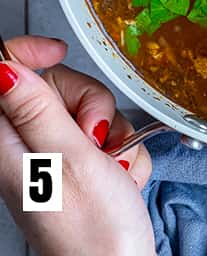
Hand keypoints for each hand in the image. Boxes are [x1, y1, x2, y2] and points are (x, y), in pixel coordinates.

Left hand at [0, 36, 153, 255]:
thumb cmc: (92, 231)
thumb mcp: (69, 159)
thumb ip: (38, 109)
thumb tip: (4, 66)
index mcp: (6, 142)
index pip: (0, 71)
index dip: (28, 53)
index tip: (59, 51)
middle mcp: (23, 147)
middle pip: (52, 87)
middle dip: (88, 101)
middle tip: (95, 132)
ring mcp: (50, 157)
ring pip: (84, 110)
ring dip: (111, 131)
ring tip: (110, 164)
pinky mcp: (75, 167)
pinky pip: (103, 136)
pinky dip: (119, 151)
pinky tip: (117, 174)